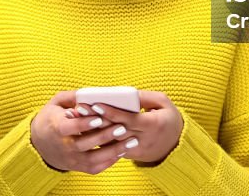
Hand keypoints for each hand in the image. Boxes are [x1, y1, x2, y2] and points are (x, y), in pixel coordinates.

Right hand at [29, 90, 127, 173]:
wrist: (40, 144)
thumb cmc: (51, 118)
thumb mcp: (56, 103)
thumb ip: (72, 97)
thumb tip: (89, 92)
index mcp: (56, 128)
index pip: (69, 128)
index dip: (84, 124)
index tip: (99, 118)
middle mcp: (63, 146)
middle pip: (84, 144)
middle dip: (104, 137)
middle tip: (122, 128)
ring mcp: (71, 159)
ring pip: (93, 160)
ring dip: (113, 151)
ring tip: (130, 141)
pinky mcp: (78, 167)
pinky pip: (95, 168)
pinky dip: (110, 162)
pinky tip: (123, 151)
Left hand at [68, 90, 182, 164]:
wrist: (174, 145)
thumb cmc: (168, 118)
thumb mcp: (163, 103)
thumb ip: (145, 97)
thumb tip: (126, 93)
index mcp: (152, 125)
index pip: (129, 119)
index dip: (112, 112)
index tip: (96, 104)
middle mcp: (142, 140)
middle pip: (115, 130)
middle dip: (95, 120)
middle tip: (78, 109)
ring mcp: (134, 150)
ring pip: (109, 141)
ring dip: (90, 129)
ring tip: (75, 117)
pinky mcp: (128, 155)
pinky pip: (110, 147)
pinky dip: (95, 137)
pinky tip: (80, 127)